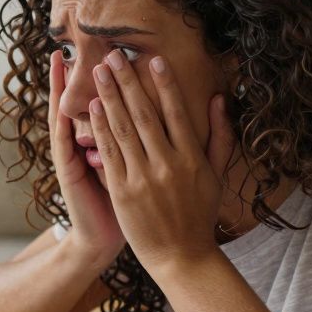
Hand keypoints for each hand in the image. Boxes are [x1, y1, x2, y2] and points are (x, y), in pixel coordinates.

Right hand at [46, 49, 126, 271]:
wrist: (104, 240)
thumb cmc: (126, 208)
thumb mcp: (134, 172)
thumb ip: (139, 144)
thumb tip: (156, 119)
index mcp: (104, 143)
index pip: (100, 103)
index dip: (100, 77)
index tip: (104, 50)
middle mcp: (83, 145)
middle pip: (78, 101)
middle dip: (76, 73)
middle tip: (72, 44)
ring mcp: (73, 157)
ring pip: (65, 115)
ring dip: (61, 88)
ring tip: (58, 61)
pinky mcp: (68, 172)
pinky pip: (64, 141)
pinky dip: (64, 122)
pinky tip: (64, 102)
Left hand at [87, 51, 234, 277]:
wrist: (181, 256)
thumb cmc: (199, 214)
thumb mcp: (216, 175)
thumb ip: (219, 136)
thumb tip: (219, 99)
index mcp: (192, 158)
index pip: (176, 112)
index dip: (164, 84)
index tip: (152, 59)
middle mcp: (168, 164)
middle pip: (144, 114)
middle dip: (127, 81)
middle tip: (114, 55)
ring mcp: (143, 177)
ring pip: (123, 129)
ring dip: (109, 97)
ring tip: (99, 72)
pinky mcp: (123, 191)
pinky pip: (109, 153)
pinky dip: (100, 128)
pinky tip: (92, 108)